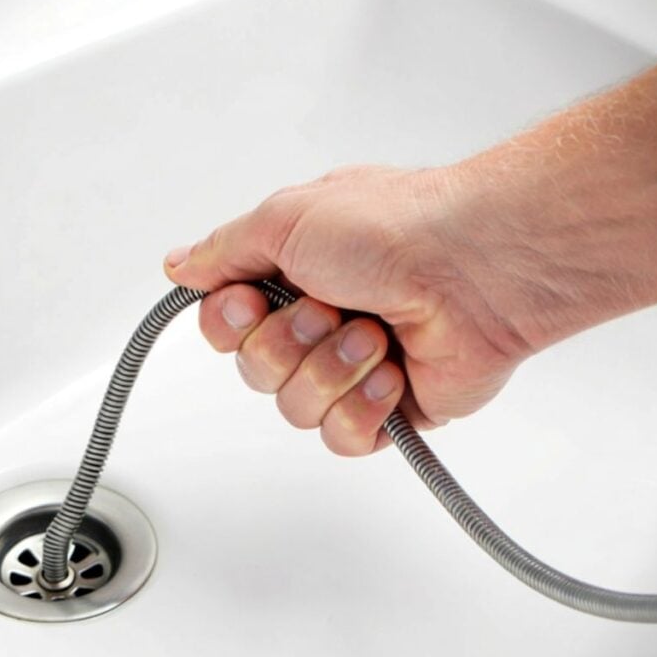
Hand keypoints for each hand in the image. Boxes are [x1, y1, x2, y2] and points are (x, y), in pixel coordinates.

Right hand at [163, 165, 533, 454]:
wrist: (476, 269)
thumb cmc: (394, 228)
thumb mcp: (285, 217)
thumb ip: (224, 250)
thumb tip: (180, 265)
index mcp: (292, 273)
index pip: (224, 325)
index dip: (228, 325)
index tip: (251, 303)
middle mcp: (319, 321)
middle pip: (254, 371)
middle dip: (288, 344)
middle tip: (330, 308)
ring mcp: (354, 367)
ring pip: (295, 408)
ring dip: (331, 370)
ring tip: (374, 335)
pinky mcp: (390, 409)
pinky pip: (342, 438)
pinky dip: (364, 407)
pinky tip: (392, 374)